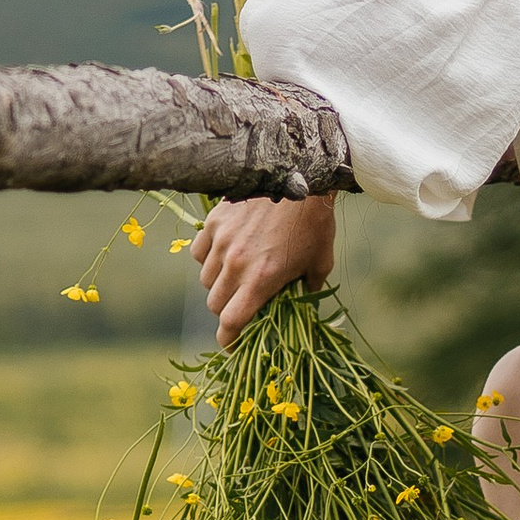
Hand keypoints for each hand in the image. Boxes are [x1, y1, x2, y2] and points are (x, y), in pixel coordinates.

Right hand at [194, 195, 335, 343]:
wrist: (301, 176)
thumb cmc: (315, 222)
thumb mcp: (320, 261)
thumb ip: (307, 287)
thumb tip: (301, 301)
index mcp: (261, 280)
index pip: (231, 321)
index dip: (229, 338)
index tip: (231, 343)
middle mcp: (236, 264)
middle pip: (214, 304)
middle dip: (226, 311)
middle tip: (239, 305)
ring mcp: (222, 242)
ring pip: (205, 279)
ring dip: (217, 284)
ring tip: (235, 276)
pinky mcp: (215, 222)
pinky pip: (199, 252)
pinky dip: (207, 259)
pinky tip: (223, 254)